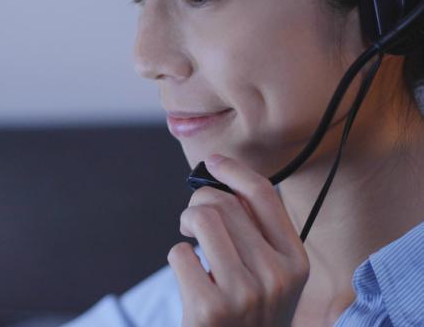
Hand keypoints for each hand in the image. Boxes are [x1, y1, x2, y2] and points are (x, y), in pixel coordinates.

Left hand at [168, 154, 308, 326]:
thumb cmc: (250, 313)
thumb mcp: (273, 276)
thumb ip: (258, 234)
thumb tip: (224, 184)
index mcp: (295, 261)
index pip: (264, 195)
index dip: (234, 170)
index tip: (213, 161)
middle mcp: (276, 276)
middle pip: (223, 203)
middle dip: (198, 202)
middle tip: (192, 220)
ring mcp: (244, 294)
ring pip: (201, 218)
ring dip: (186, 223)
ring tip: (189, 239)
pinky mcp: (210, 309)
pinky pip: (181, 253)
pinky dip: (178, 258)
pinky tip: (190, 277)